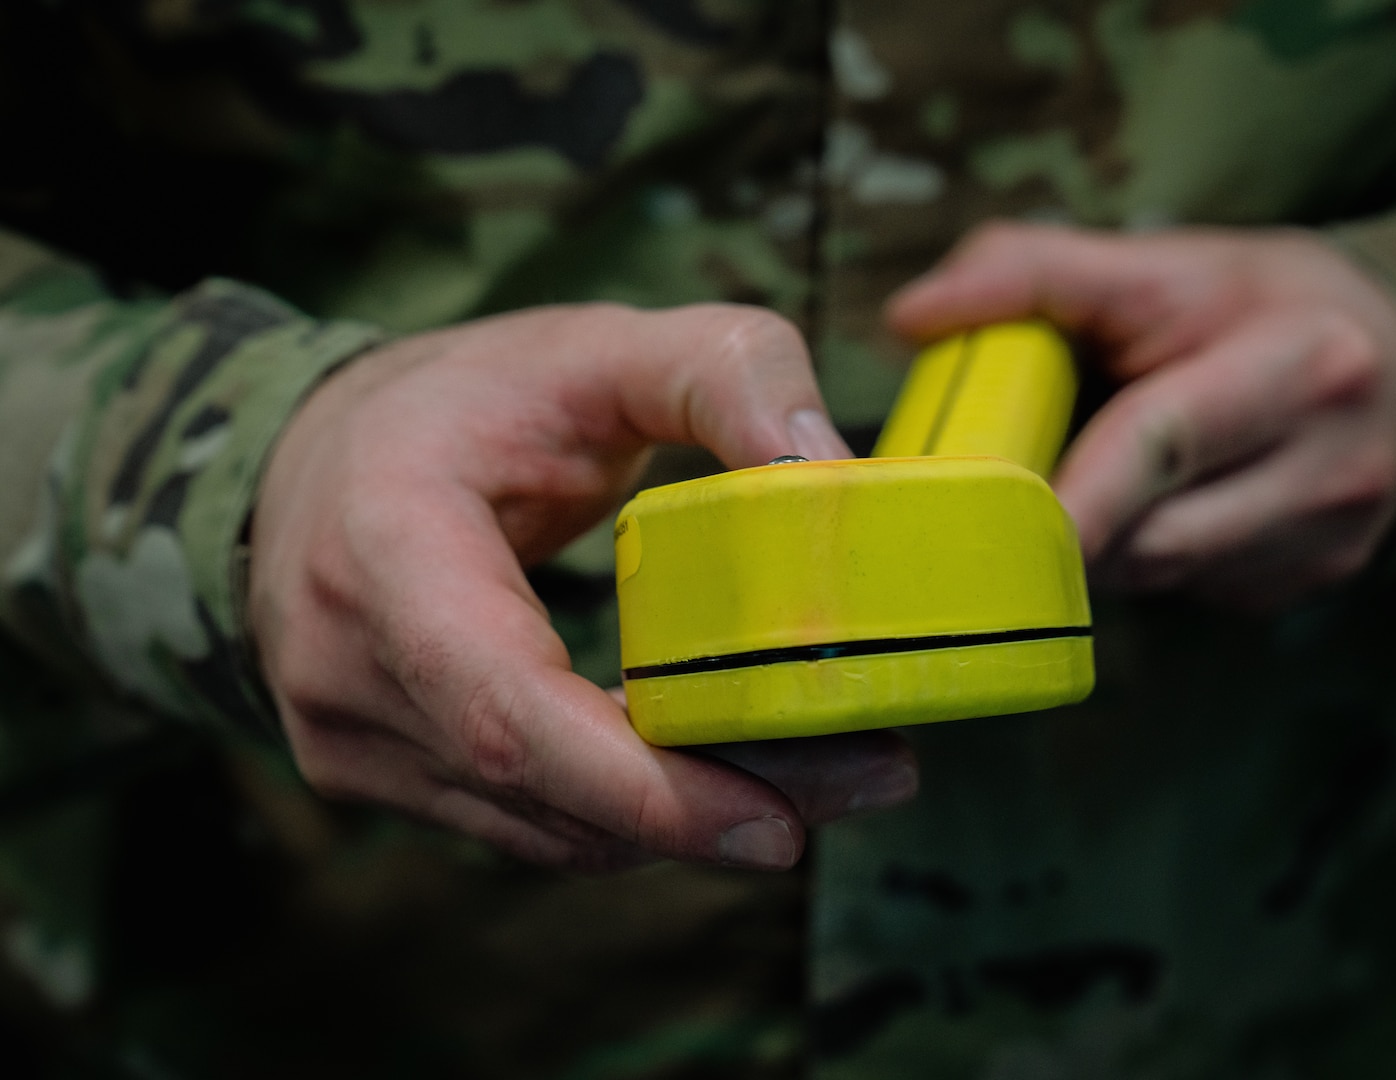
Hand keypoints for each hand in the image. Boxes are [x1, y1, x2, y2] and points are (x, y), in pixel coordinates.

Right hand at [250, 303, 916, 871]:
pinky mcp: (379, 776)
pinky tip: (730, 770)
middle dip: (717, 808)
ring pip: (550, 829)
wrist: (317, 457)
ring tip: (831, 768)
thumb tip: (830, 470)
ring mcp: (350, 740)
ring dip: (694, 818)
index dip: (646, 790)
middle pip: (551, 794)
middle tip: (872, 773)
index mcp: (381, 556)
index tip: (782, 823)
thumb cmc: (464, 400)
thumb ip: (724, 372)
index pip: (509, 715)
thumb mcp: (596, 345)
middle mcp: (345, 672)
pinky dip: (637, 808)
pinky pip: (530, 821)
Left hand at [887, 223, 1395, 610]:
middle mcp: (1339, 463)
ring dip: (1106, 537)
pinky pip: (1192, 591)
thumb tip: (909, 316)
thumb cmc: (1254, 305)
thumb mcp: (1161, 262)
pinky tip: (1167, 503)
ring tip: (1105, 472)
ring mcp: (1334, 539)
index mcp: (1306, 364)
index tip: (985, 527)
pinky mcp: (1317, 582)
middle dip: (1069, 516)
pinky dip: (1153, 556)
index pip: (1155, 443)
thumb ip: (1030, 273)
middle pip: (1149, 536)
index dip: (1066, 496)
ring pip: (1161, 574)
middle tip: (1013, 485)